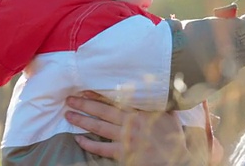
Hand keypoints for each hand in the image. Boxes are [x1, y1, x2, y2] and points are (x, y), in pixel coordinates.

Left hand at [65, 91, 193, 164]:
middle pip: (102, 112)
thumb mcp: (169, 113)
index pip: (114, 100)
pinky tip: (78, 139)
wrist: (175, 159)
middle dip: (84, 105)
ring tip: (68, 115)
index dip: (98, 95)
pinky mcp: (122, 153)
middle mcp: (130, 123)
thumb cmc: (173, 136)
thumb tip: (159, 85)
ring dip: (82, 121)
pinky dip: (88, 144)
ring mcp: (125, 139)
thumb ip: (160, 100)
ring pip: (99, 127)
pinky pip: (101, 148)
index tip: (84, 90)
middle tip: (69, 100)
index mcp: (140, 111)